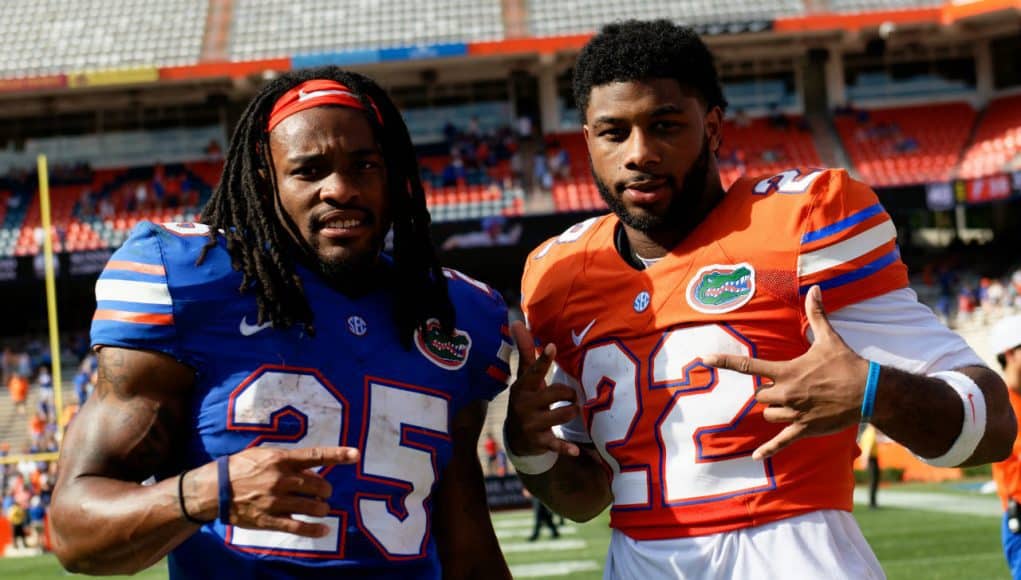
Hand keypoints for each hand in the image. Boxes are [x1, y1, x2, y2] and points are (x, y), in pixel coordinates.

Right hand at [192, 446, 358, 536]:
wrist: (215, 489)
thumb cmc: (241, 467)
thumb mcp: (265, 455)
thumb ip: (289, 460)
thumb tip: (312, 470)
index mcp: (281, 459)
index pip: (315, 456)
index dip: (338, 455)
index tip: (356, 455)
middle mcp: (281, 479)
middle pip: (319, 486)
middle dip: (326, 490)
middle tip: (323, 492)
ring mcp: (275, 501)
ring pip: (313, 507)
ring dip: (322, 508)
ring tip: (321, 508)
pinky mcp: (269, 520)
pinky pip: (298, 527)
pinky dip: (314, 529)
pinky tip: (324, 529)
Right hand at [503, 321, 580, 457]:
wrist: (516, 437)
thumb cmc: (527, 399)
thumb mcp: (525, 378)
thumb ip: (526, 352)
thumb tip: (516, 321)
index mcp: (523, 387)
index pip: (533, 371)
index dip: (543, 359)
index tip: (552, 347)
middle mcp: (525, 405)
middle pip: (556, 394)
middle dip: (570, 394)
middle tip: (573, 396)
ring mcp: (531, 424)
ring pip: (562, 415)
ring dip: (573, 412)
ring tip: (574, 411)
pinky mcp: (538, 442)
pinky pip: (556, 443)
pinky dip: (566, 447)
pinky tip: (576, 450)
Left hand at [703, 285, 868, 459]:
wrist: (869, 391)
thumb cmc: (846, 364)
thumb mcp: (828, 338)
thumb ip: (816, 314)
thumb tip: (815, 289)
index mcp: (786, 371)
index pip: (748, 366)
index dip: (725, 362)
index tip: (705, 359)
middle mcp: (786, 393)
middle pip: (759, 395)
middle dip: (767, 391)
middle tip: (786, 385)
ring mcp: (794, 413)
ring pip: (769, 414)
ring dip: (775, 410)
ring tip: (796, 402)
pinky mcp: (804, 428)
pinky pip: (781, 441)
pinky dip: (769, 449)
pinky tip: (755, 457)